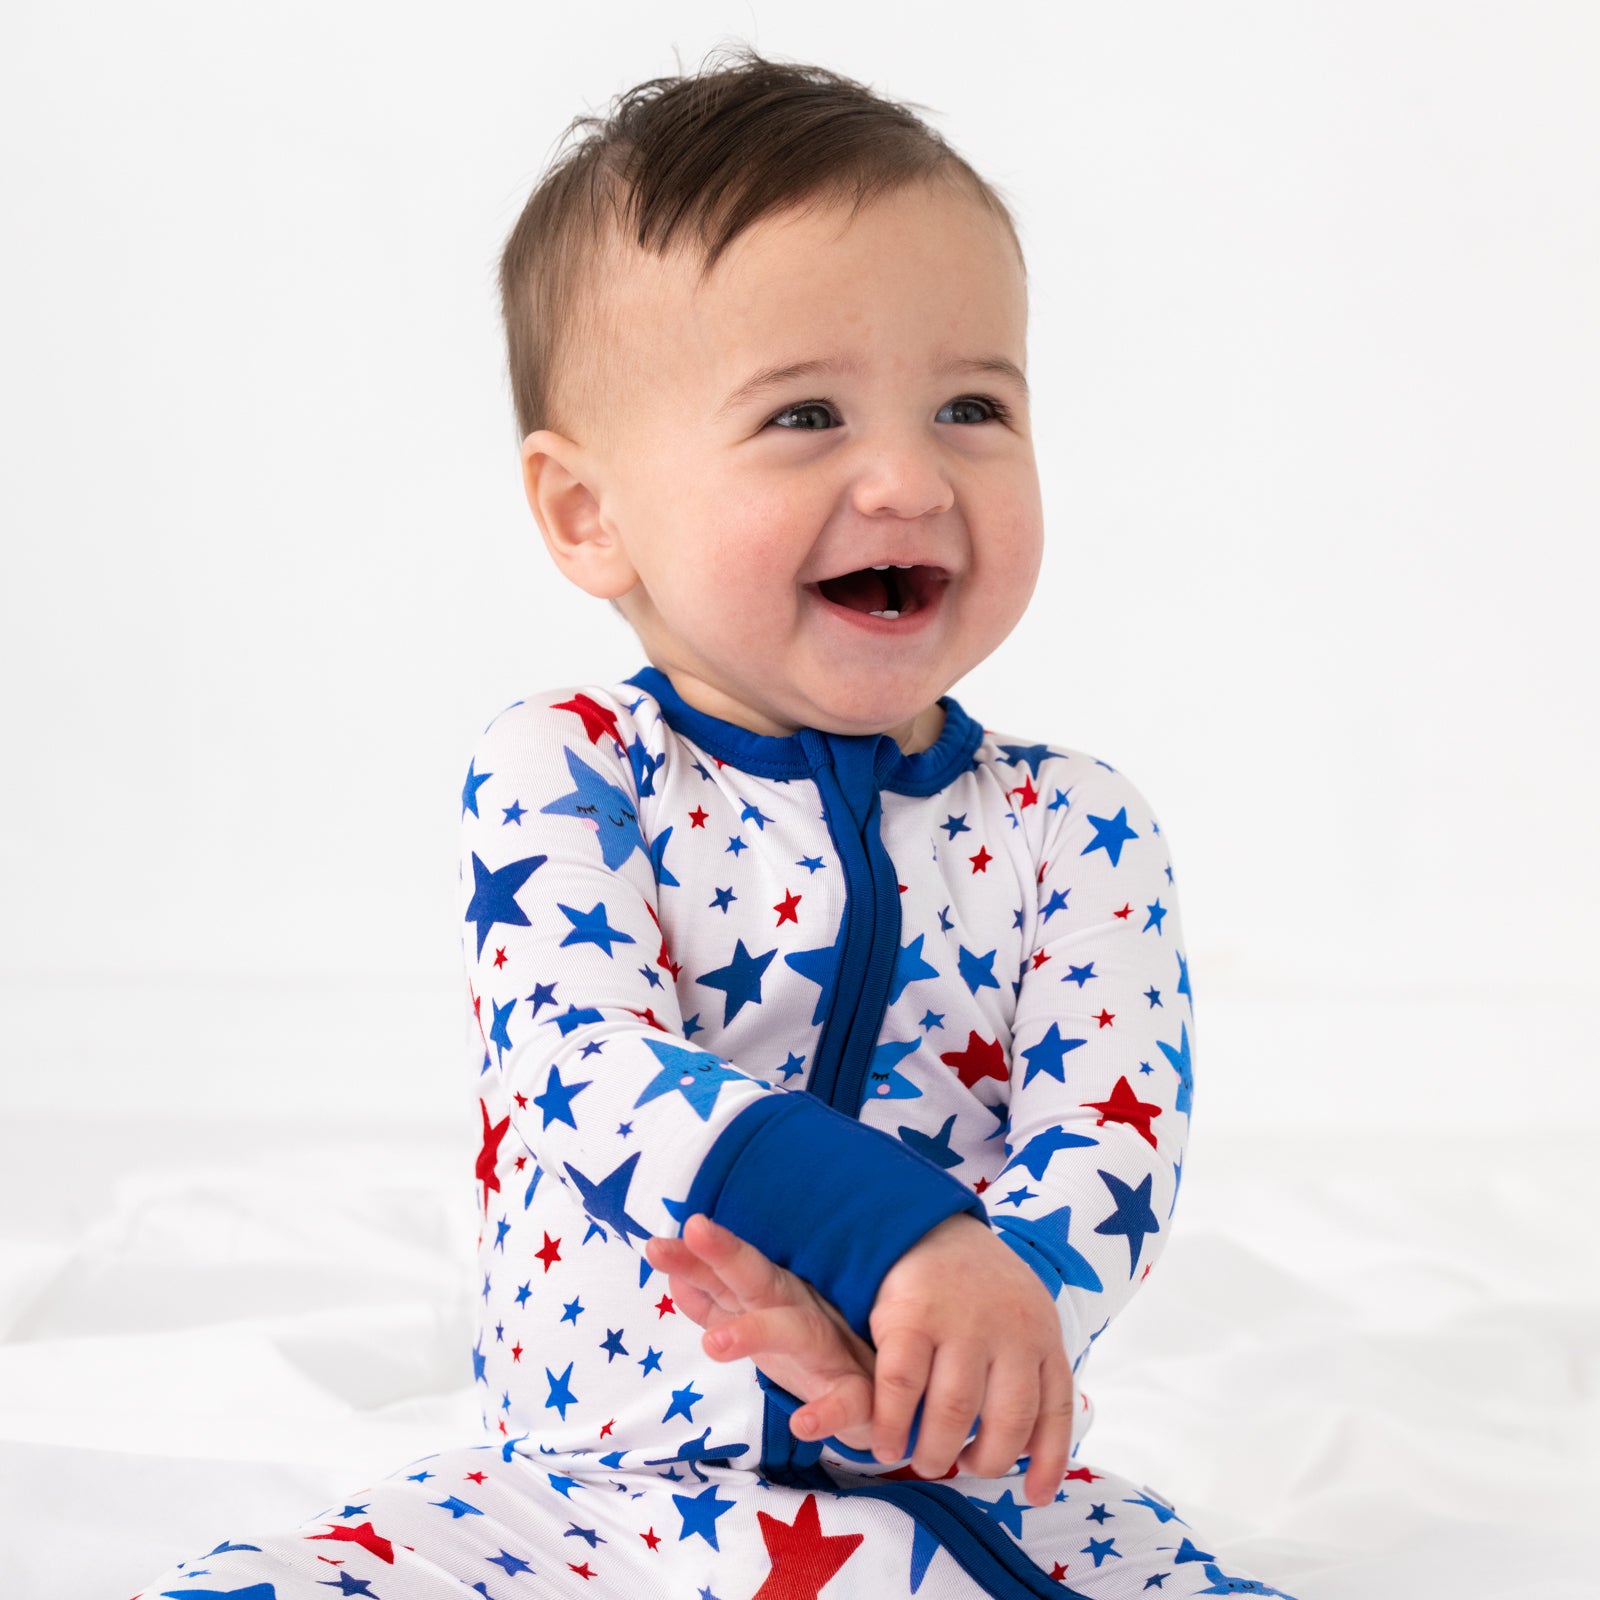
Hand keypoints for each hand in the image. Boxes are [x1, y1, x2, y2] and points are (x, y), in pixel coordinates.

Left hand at [644, 1214, 877, 1450]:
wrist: (885, 1395)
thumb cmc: (810, 1352)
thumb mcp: (759, 1324)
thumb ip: (716, 1302)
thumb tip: (675, 1277)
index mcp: (773, 1298)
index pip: (727, 1270)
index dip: (694, 1256)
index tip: (655, 1243)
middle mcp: (798, 1314)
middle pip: (759, 1279)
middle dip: (727, 1255)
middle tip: (695, 1229)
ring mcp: (828, 1352)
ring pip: (795, 1333)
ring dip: (755, 1332)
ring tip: (712, 1344)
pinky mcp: (856, 1395)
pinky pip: (843, 1402)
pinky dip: (826, 1413)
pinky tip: (803, 1424)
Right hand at [869, 1211, 1073, 1507]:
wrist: (922, 1218)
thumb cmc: (973, 1282)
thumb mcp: (1020, 1313)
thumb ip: (1027, 1368)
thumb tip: (1033, 1450)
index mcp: (1042, 1332)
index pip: (1054, 1409)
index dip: (1047, 1460)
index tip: (1034, 1495)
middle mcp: (1010, 1330)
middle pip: (1006, 1424)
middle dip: (981, 1460)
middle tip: (955, 1466)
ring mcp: (962, 1323)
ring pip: (955, 1414)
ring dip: (935, 1451)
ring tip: (921, 1460)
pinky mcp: (911, 1317)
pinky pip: (902, 1389)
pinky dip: (892, 1424)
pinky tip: (883, 1441)